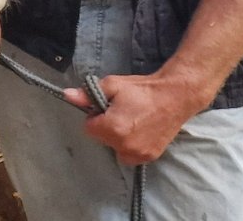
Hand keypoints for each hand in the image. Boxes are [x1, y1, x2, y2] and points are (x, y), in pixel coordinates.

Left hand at [62, 71, 205, 164]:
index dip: (96, 116)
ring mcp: (138, 154)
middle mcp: (124, 146)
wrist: (175, 96)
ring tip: (132, 121)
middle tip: (122, 112)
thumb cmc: (142, 89)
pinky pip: (129, 155)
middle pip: (102, 139)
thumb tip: (67, 95)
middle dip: (106, 127)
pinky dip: (130, 146)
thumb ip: (88, 94)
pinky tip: (139, 132)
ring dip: (118, 138)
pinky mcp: (149, 157)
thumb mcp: (112, 85)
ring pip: (115, 148)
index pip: (89, 128)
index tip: (107, 108)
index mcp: (113, 128)